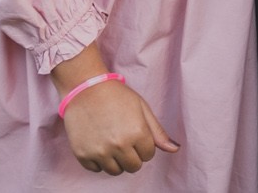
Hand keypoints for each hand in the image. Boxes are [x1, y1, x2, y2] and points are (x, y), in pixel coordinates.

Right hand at [58, 79, 177, 175]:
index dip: (143, 144)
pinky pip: (96, 169)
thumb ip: (158, 132)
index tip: (134, 133)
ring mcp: (99, 151)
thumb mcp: (141, 108)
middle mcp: (119, 145)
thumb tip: (175, 149)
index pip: (148, 155)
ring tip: (110, 141)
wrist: (85, 87)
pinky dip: (98, 161)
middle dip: (132, 156)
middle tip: (123, 139)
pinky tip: (97, 143)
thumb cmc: (116, 95)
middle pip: (134, 167)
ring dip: (115, 160)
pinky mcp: (83, 154)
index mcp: (137, 133)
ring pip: (115, 171)